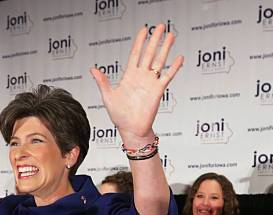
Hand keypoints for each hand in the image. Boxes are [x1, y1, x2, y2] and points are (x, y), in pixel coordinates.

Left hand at [91, 23, 183, 144]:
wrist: (131, 130)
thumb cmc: (119, 116)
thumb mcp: (108, 97)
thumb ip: (102, 82)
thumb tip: (93, 69)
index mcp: (129, 76)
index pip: (135, 54)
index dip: (139, 42)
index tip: (143, 30)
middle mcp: (141, 77)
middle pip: (149, 53)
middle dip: (154, 39)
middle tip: (159, 26)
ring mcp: (150, 83)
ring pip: (160, 61)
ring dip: (165, 48)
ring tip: (171, 35)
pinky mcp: (158, 91)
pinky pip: (167, 76)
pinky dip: (174, 67)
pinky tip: (179, 58)